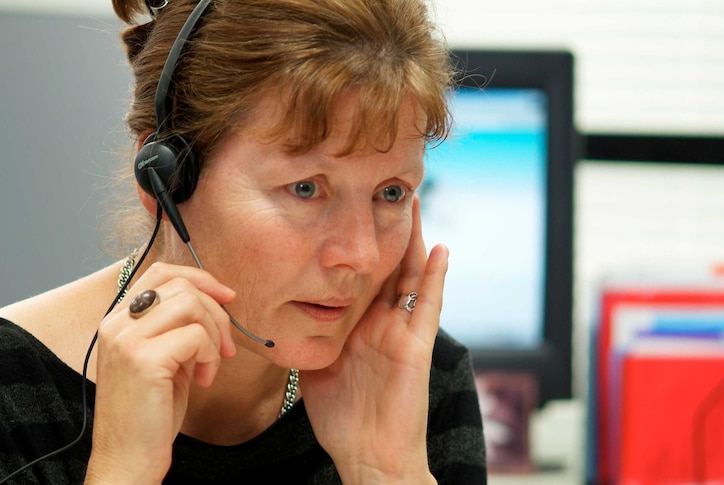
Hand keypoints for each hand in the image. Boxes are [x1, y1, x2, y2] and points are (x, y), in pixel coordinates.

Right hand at [85, 263, 236, 483]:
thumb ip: (178, 327)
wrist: (127, 459)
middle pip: (180, 285)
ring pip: (191, 304)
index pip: (159, 272)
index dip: (198, 277)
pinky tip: (203, 381)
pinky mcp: (144, 359)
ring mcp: (126, 340)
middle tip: (226, 346)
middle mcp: (116, 324)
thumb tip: (216, 298)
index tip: (226, 297)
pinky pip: (196, 336)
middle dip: (216, 311)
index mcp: (117, 321)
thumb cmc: (150, 414)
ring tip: (211, 365)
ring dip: (214, 334)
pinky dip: (210, 356)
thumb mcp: (164, 359)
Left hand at [301, 198, 445, 483]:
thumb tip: (284, 314)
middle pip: (387, 268)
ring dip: (413, 241)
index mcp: (359, 327)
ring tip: (412, 204)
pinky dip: (436, 277)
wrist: (367, 454)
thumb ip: (310, 338)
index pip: (360, 279)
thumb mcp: (317, 368)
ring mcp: (401, 333)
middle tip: (384, 194)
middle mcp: (382, 324)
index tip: (349, 214)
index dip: (358, 248)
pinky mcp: (416, 346)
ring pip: (410, 277)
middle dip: (387, 233)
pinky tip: (439, 248)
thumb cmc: (342, 419)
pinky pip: (427, 305)